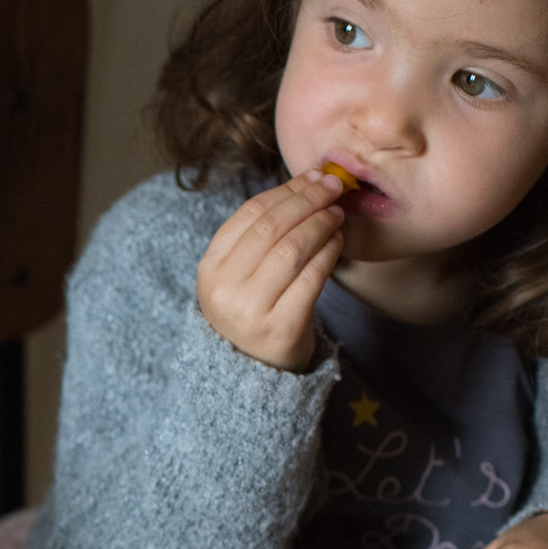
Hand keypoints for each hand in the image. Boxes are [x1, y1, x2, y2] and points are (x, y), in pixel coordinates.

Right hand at [196, 169, 347, 370]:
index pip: (249, 215)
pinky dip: (329, 254)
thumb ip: (260, 236)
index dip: (285, 191)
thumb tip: (307, 183)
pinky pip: (311, 279)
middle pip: (271, 228)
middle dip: (307, 201)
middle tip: (334, 188)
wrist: (253, 370)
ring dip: (321, 225)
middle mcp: (224, 289)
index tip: (312, 178)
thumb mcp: (239, 275)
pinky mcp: (281, 329)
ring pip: (292, 250)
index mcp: (210, 269)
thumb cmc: (253, 311)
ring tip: (337, 214)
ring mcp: (250, 311)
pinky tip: (338, 242)